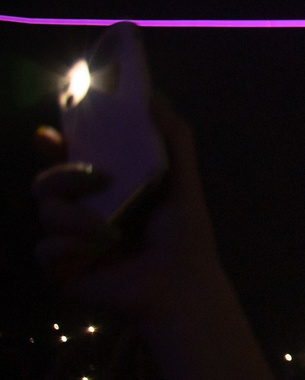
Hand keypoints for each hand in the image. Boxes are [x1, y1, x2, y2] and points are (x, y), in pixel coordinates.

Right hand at [33, 98, 222, 324]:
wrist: (183, 284)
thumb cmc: (183, 234)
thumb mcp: (182, 180)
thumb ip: (172, 137)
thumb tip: (154, 95)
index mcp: (106, 189)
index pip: (68, 160)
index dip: (53, 145)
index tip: (51, 134)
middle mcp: (84, 211)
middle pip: (45, 183)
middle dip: (60, 175)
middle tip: (94, 178)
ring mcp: (70, 241)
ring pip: (46, 214)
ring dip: (75, 216)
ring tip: (110, 229)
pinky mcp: (64, 269)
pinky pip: (46, 249)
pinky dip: (69, 245)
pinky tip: (97, 249)